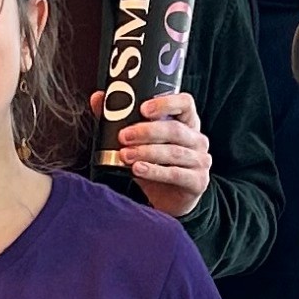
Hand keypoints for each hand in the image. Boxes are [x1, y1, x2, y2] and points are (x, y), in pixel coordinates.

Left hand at [117, 91, 211, 219]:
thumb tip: (98, 98)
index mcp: (187, 122)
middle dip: (146, 131)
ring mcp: (200, 161)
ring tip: (125, 155)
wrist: (170, 200)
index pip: (185, 103)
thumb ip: (121, 119)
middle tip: (124, 136)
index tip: (143, 108)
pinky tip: (138, 170)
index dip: (166, 103)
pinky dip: (154, 171)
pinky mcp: (198, 181)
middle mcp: (197, 139)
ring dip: (146, 152)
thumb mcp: (141, 142)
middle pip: (174, 129)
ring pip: (174, 152)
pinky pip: (175, 173)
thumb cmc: (156, 164)